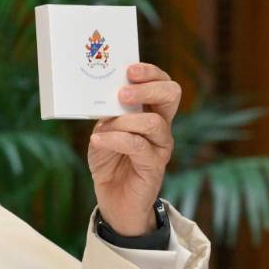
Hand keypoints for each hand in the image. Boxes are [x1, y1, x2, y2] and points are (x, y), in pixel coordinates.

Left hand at [88, 62, 179, 235]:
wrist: (114, 200)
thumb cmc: (109, 161)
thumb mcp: (103, 132)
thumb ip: (106, 115)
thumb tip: (101, 98)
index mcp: (151, 113)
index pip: (163, 84)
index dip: (151, 73)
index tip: (130, 69)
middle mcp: (161, 127)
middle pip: (171, 95)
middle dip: (147, 88)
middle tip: (122, 92)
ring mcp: (160, 146)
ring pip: (153, 122)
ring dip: (124, 120)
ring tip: (102, 127)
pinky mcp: (154, 166)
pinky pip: (138, 146)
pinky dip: (115, 139)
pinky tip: (97, 140)